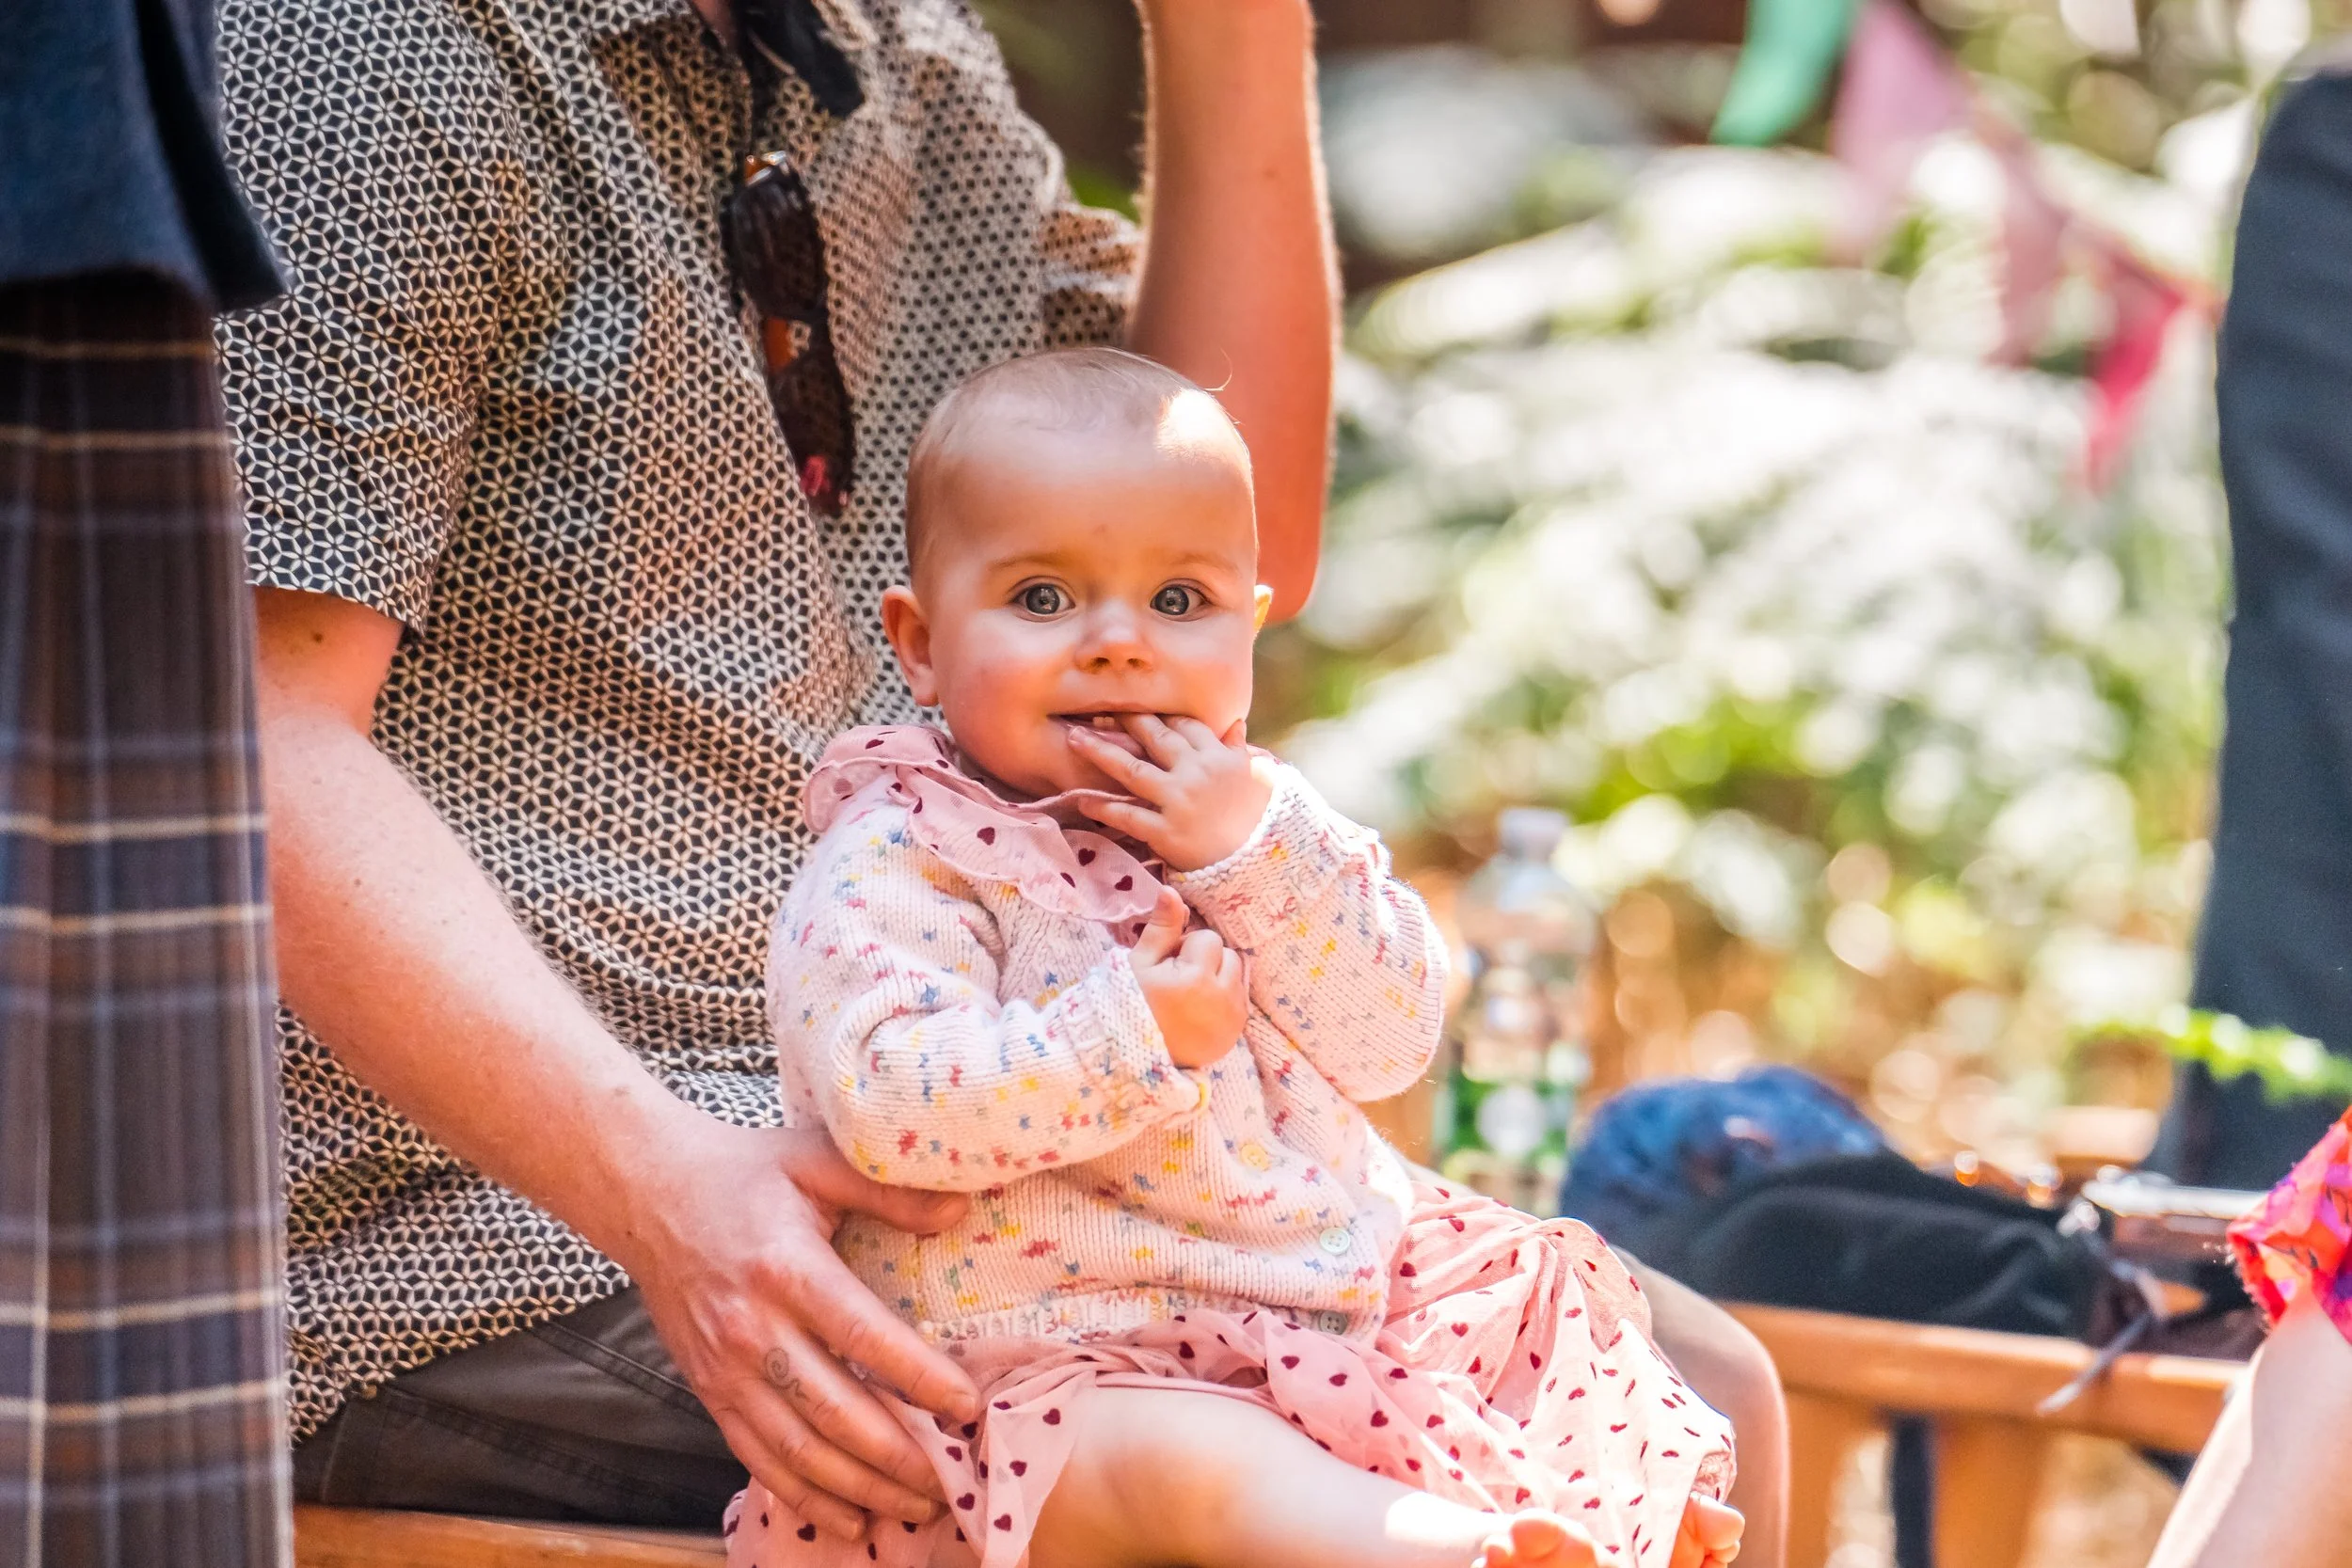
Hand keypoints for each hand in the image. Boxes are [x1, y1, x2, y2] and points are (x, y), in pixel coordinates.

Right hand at [617, 1123, 981, 1540]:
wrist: (647, 1193)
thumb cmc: (743, 1174)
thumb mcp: (815, 1160)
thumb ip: (888, 1191)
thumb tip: (960, 1211)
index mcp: (787, 1269)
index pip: (865, 1337)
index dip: (921, 1379)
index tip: (968, 1407)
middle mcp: (753, 1329)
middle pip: (835, 1412)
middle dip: (900, 1457)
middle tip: (953, 1481)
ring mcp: (725, 1369)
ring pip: (798, 1451)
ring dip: (860, 1489)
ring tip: (917, 1509)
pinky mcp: (707, 1391)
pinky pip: (758, 1459)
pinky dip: (805, 1498)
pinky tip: (849, 1520)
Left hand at [1069, 715, 1273, 871]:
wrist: (1262, 863)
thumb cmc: (1259, 820)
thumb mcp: (1256, 778)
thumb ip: (1240, 750)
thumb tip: (1237, 724)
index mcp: (1218, 757)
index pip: (1183, 725)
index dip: (1158, 715)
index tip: (1135, 705)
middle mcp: (1196, 772)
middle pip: (1153, 737)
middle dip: (1124, 720)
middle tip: (1096, 708)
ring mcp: (1179, 801)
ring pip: (1132, 770)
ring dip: (1100, 752)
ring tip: (1074, 738)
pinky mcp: (1167, 832)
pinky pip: (1128, 815)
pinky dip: (1103, 808)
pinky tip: (1082, 800)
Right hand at [1129, 887, 1245, 1067]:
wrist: (1135, 1055)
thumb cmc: (1132, 1003)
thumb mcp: (1140, 963)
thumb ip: (1161, 927)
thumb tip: (1171, 891)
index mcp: (1196, 977)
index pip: (1207, 938)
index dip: (1186, 948)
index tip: (1169, 967)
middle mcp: (1222, 997)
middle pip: (1228, 955)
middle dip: (1207, 961)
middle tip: (1180, 981)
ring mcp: (1233, 1017)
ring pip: (1237, 974)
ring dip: (1219, 977)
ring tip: (1192, 995)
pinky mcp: (1237, 1031)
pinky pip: (1241, 998)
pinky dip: (1226, 998)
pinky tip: (1202, 1009)